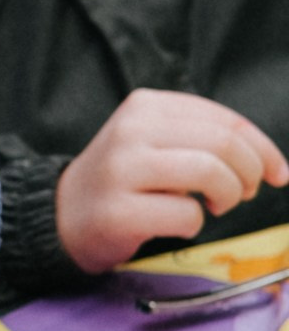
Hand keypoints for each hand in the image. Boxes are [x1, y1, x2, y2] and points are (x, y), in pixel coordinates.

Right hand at [56, 89, 288, 273]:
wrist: (63, 215)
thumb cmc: (123, 181)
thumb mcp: (155, 141)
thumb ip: (202, 139)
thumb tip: (269, 163)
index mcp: (145, 106)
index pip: (223, 118)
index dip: (262, 147)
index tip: (277, 172)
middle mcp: (131, 130)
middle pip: (222, 143)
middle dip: (249, 173)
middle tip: (243, 193)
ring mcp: (122, 170)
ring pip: (210, 172)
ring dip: (228, 196)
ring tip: (217, 206)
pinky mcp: (119, 211)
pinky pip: (187, 215)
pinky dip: (195, 224)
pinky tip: (176, 223)